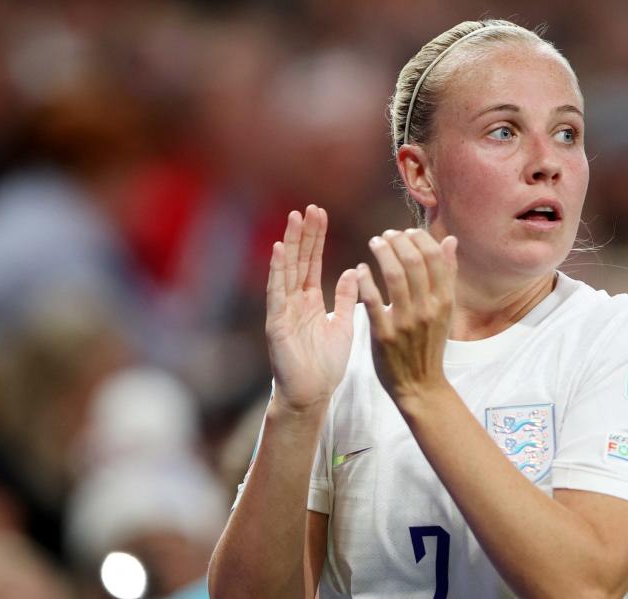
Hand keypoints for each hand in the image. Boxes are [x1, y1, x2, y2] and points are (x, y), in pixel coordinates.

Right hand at [266, 205, 358, 413]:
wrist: (312, 395)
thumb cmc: (325, 365)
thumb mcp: (342, 325)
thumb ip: (344, 298)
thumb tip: (350, 271)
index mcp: (310, 301)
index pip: (313, 262)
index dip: (316, 238)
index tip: (320, 213)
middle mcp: (294, 301)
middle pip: (299, 260)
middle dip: (304, 234)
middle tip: (310, 207)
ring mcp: (283, 310)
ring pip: (286, 270)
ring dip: (290, 244)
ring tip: (294, 218)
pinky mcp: (276, 323)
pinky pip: (276, 293)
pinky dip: (277, 271)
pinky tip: (278, 251)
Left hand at [356, 228, 457, 408]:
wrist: (420, 385)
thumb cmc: (430, 344)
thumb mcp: (445, 309)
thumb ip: (447, 274)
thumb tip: (451, 240)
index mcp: (444, 301)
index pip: (435, 258)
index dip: (420, 238)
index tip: (407, 231)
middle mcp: (427, 308)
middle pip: (414, 262)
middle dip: (398, 241)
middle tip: (386, 235)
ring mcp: (406, 322)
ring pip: (394, 276)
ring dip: (383, 253)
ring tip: (375, 243)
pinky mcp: (384, 334)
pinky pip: (373, 300)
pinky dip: (365, 280)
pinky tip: (360, 269)